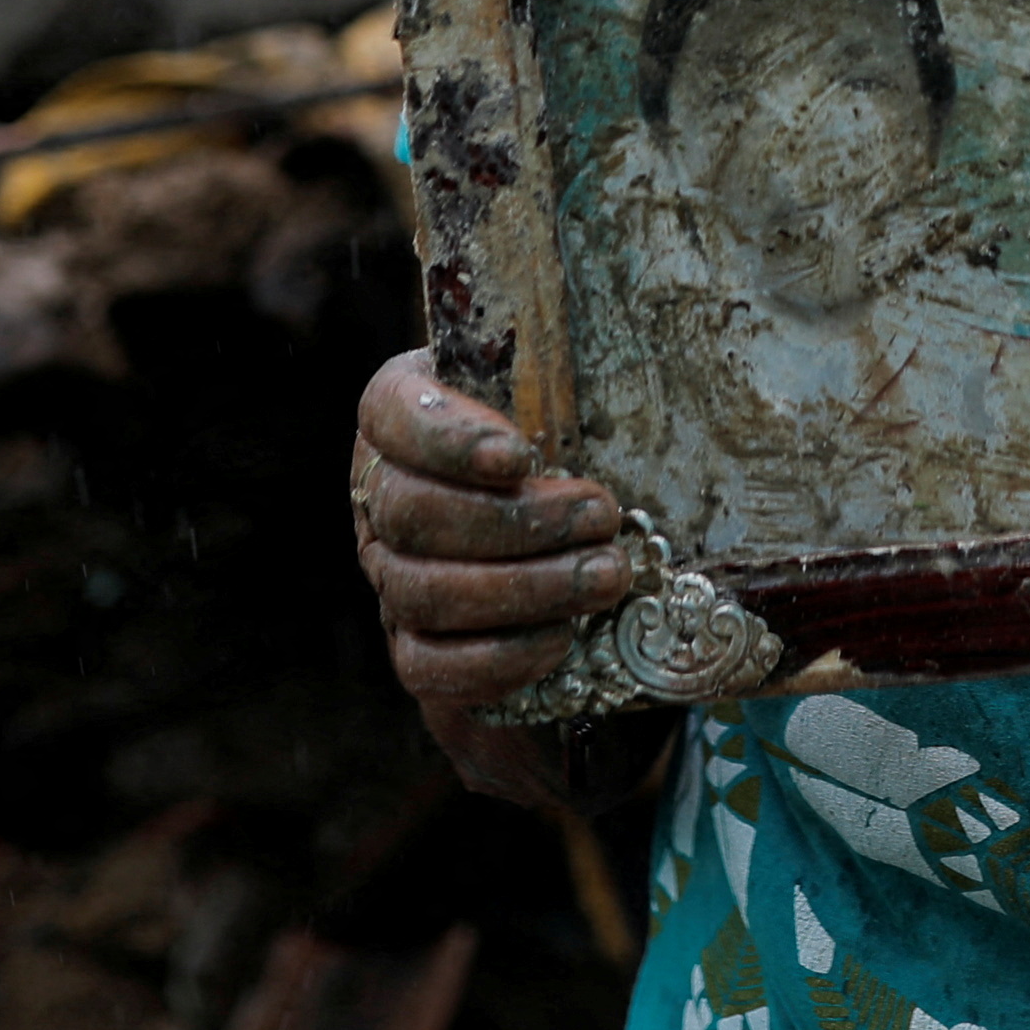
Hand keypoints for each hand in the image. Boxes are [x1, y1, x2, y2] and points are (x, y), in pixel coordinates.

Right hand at [352, 349, 632, 722]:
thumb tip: (647, 364)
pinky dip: (497, 657)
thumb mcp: (564, 398)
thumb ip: (574, 382)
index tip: (521, 455)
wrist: (558, 537)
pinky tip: (562, 638)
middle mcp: (382, 496)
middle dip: (514, 522)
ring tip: (606, 576)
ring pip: (422, 591)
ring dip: (521, 590)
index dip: (447, 437)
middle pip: (410, 512)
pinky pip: (429, 665)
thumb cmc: (565, 442)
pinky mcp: (413, 645)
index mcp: (402, 416)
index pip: (391, 412)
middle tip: (602, 516)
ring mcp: (390, 575)